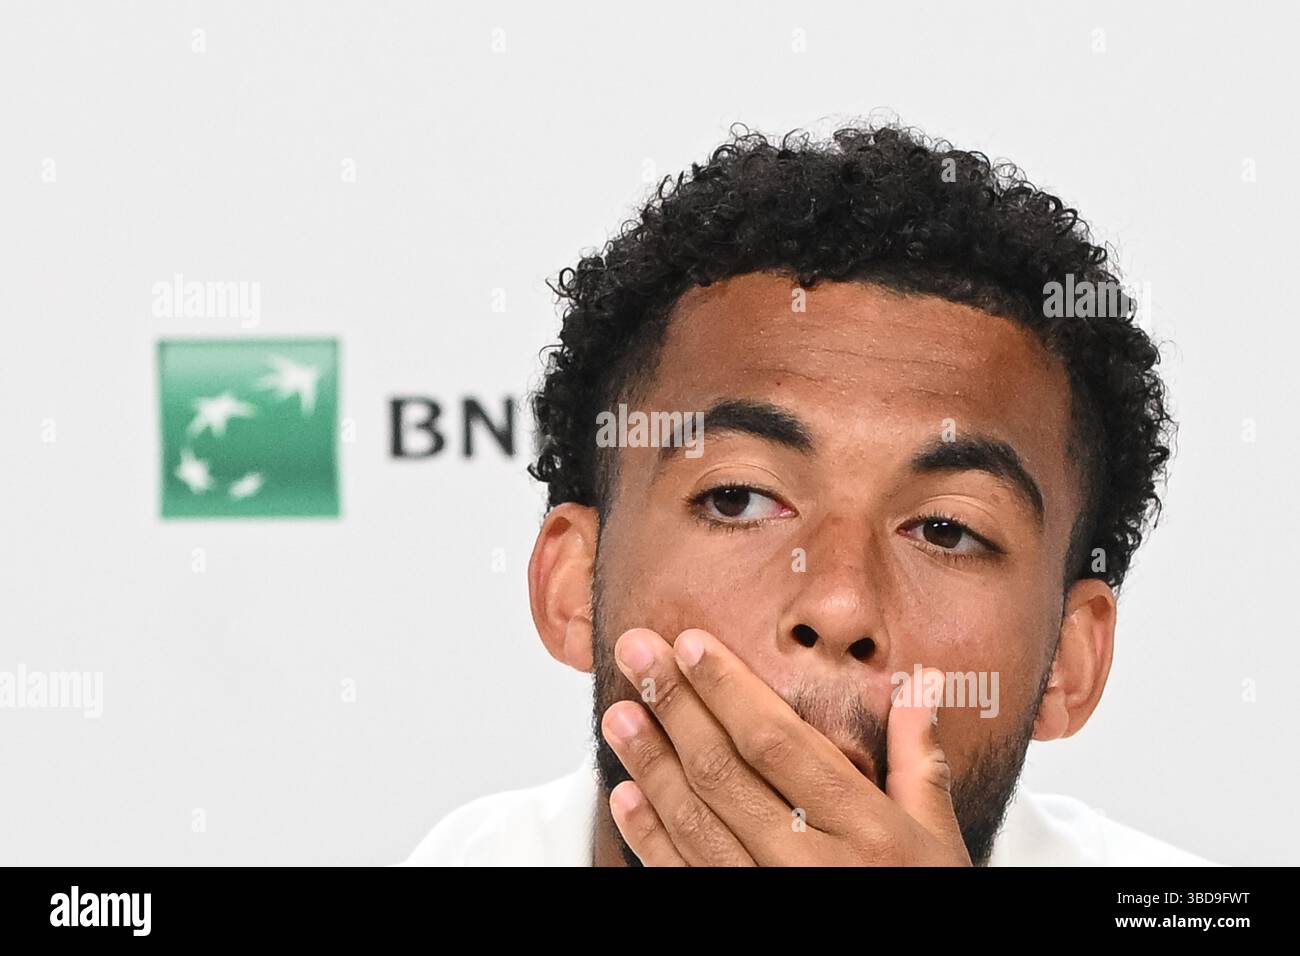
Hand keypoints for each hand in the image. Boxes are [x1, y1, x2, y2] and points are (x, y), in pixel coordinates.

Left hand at [599, 627, 971, 865]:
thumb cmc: (920, 898)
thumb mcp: (936, 837)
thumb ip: (919, 759)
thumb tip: (924, 682)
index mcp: (863, 828)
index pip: (777, 741)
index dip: (728, 689)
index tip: (691, 644)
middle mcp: (809, 862)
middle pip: (724, 771)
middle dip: (674, 705)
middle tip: (637, 653)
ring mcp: (768, 895)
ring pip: (695, 820)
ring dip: (651, 762)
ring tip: (619, 713)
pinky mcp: (738, 922)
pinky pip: (683, 876)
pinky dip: (648, 836)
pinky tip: (626, 795)